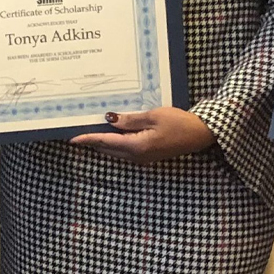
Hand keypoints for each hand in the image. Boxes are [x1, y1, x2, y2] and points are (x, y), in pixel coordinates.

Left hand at [70, 108, 214, 163]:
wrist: (200, 134)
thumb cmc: (179, 123)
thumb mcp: (153, 116)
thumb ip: (130, 120)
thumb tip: (109, 120)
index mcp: (136, 147)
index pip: (106, 143)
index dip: (88, 139)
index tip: (72, 138)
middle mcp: (137, 156)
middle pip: (108, 149)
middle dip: (92, 142)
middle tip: (78, 131)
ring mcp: (143, 157)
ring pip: (116, 151)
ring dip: (103, 142)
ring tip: (90, 130)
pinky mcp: (148, 154)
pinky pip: (125, 149)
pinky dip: (115, 142)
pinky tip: (112, 132)